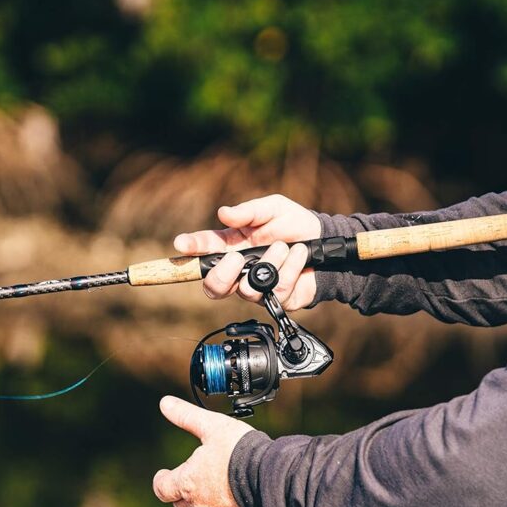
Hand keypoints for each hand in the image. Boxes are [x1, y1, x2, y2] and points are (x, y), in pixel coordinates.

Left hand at [152, 396, 264, 506]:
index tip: (164, 475)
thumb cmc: (241, 452)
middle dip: (182, 495)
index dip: (161, 481)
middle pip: (181, 506)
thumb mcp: (211, 426)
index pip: (163, 489)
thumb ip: (186, 416)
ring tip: (210, 495)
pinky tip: (234, 506)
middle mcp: (200, 504)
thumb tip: (165, 403)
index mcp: (189, 482)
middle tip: (189, 482)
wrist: (272, 477)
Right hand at [173, 194, 319, 310]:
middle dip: (221, 275)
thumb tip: (223, 214)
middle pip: (213, 287)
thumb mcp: (272, 208)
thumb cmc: (293, 224)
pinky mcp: (277, 298)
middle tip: (237, 257)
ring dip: (269, 264)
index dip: (190, 248)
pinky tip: (298, 254)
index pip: (203, 249)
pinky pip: (276, 290)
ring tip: (284, 246)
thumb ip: (248, 211)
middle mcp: (240, 270)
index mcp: (231, 245)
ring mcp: (257, 286)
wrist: (324, 240)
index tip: (181, 244)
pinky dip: (290, 267)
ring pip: (247, 290)